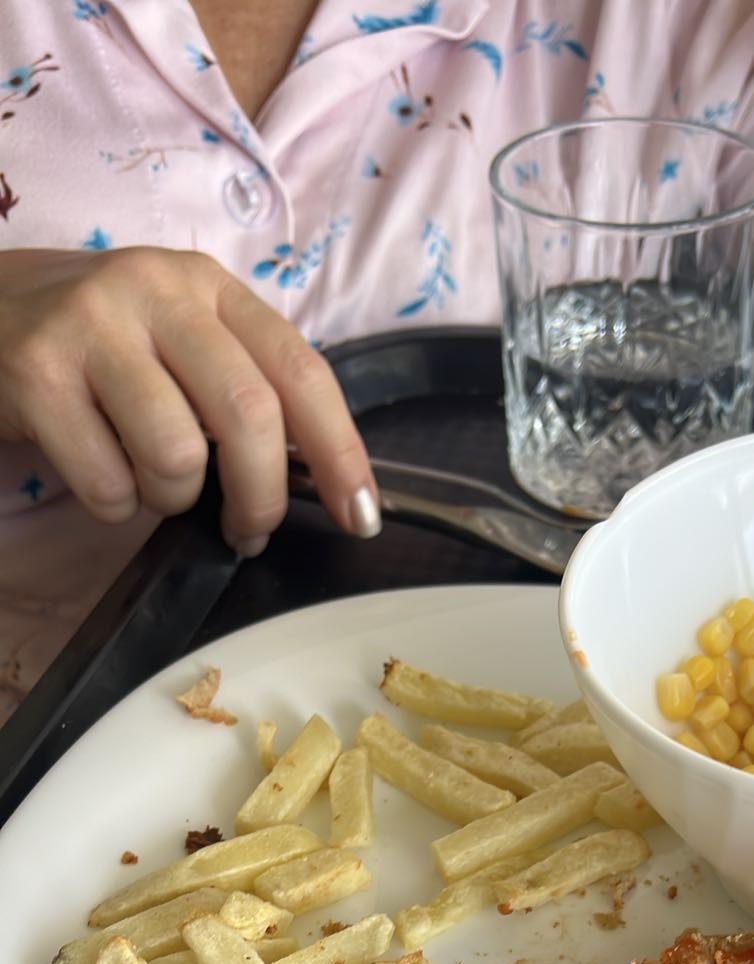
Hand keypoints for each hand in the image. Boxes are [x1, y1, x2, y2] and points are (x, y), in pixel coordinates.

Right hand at [0, 247, 380, 553]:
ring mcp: (92, 326)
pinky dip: (112, 503)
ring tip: (145, 481)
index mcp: (208, 285)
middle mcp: (155, 290)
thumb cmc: (96, 346)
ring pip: (177, 458)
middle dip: (260, 496)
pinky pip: (108, 485)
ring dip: (170, 500)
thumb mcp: (176, 339)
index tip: (359, 515)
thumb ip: (241, 388)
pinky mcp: (36, 373)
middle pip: (249, 416)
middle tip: (248, 530)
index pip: (301, 371)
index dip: (340, 453)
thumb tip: (316, 480)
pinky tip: (93, 467)